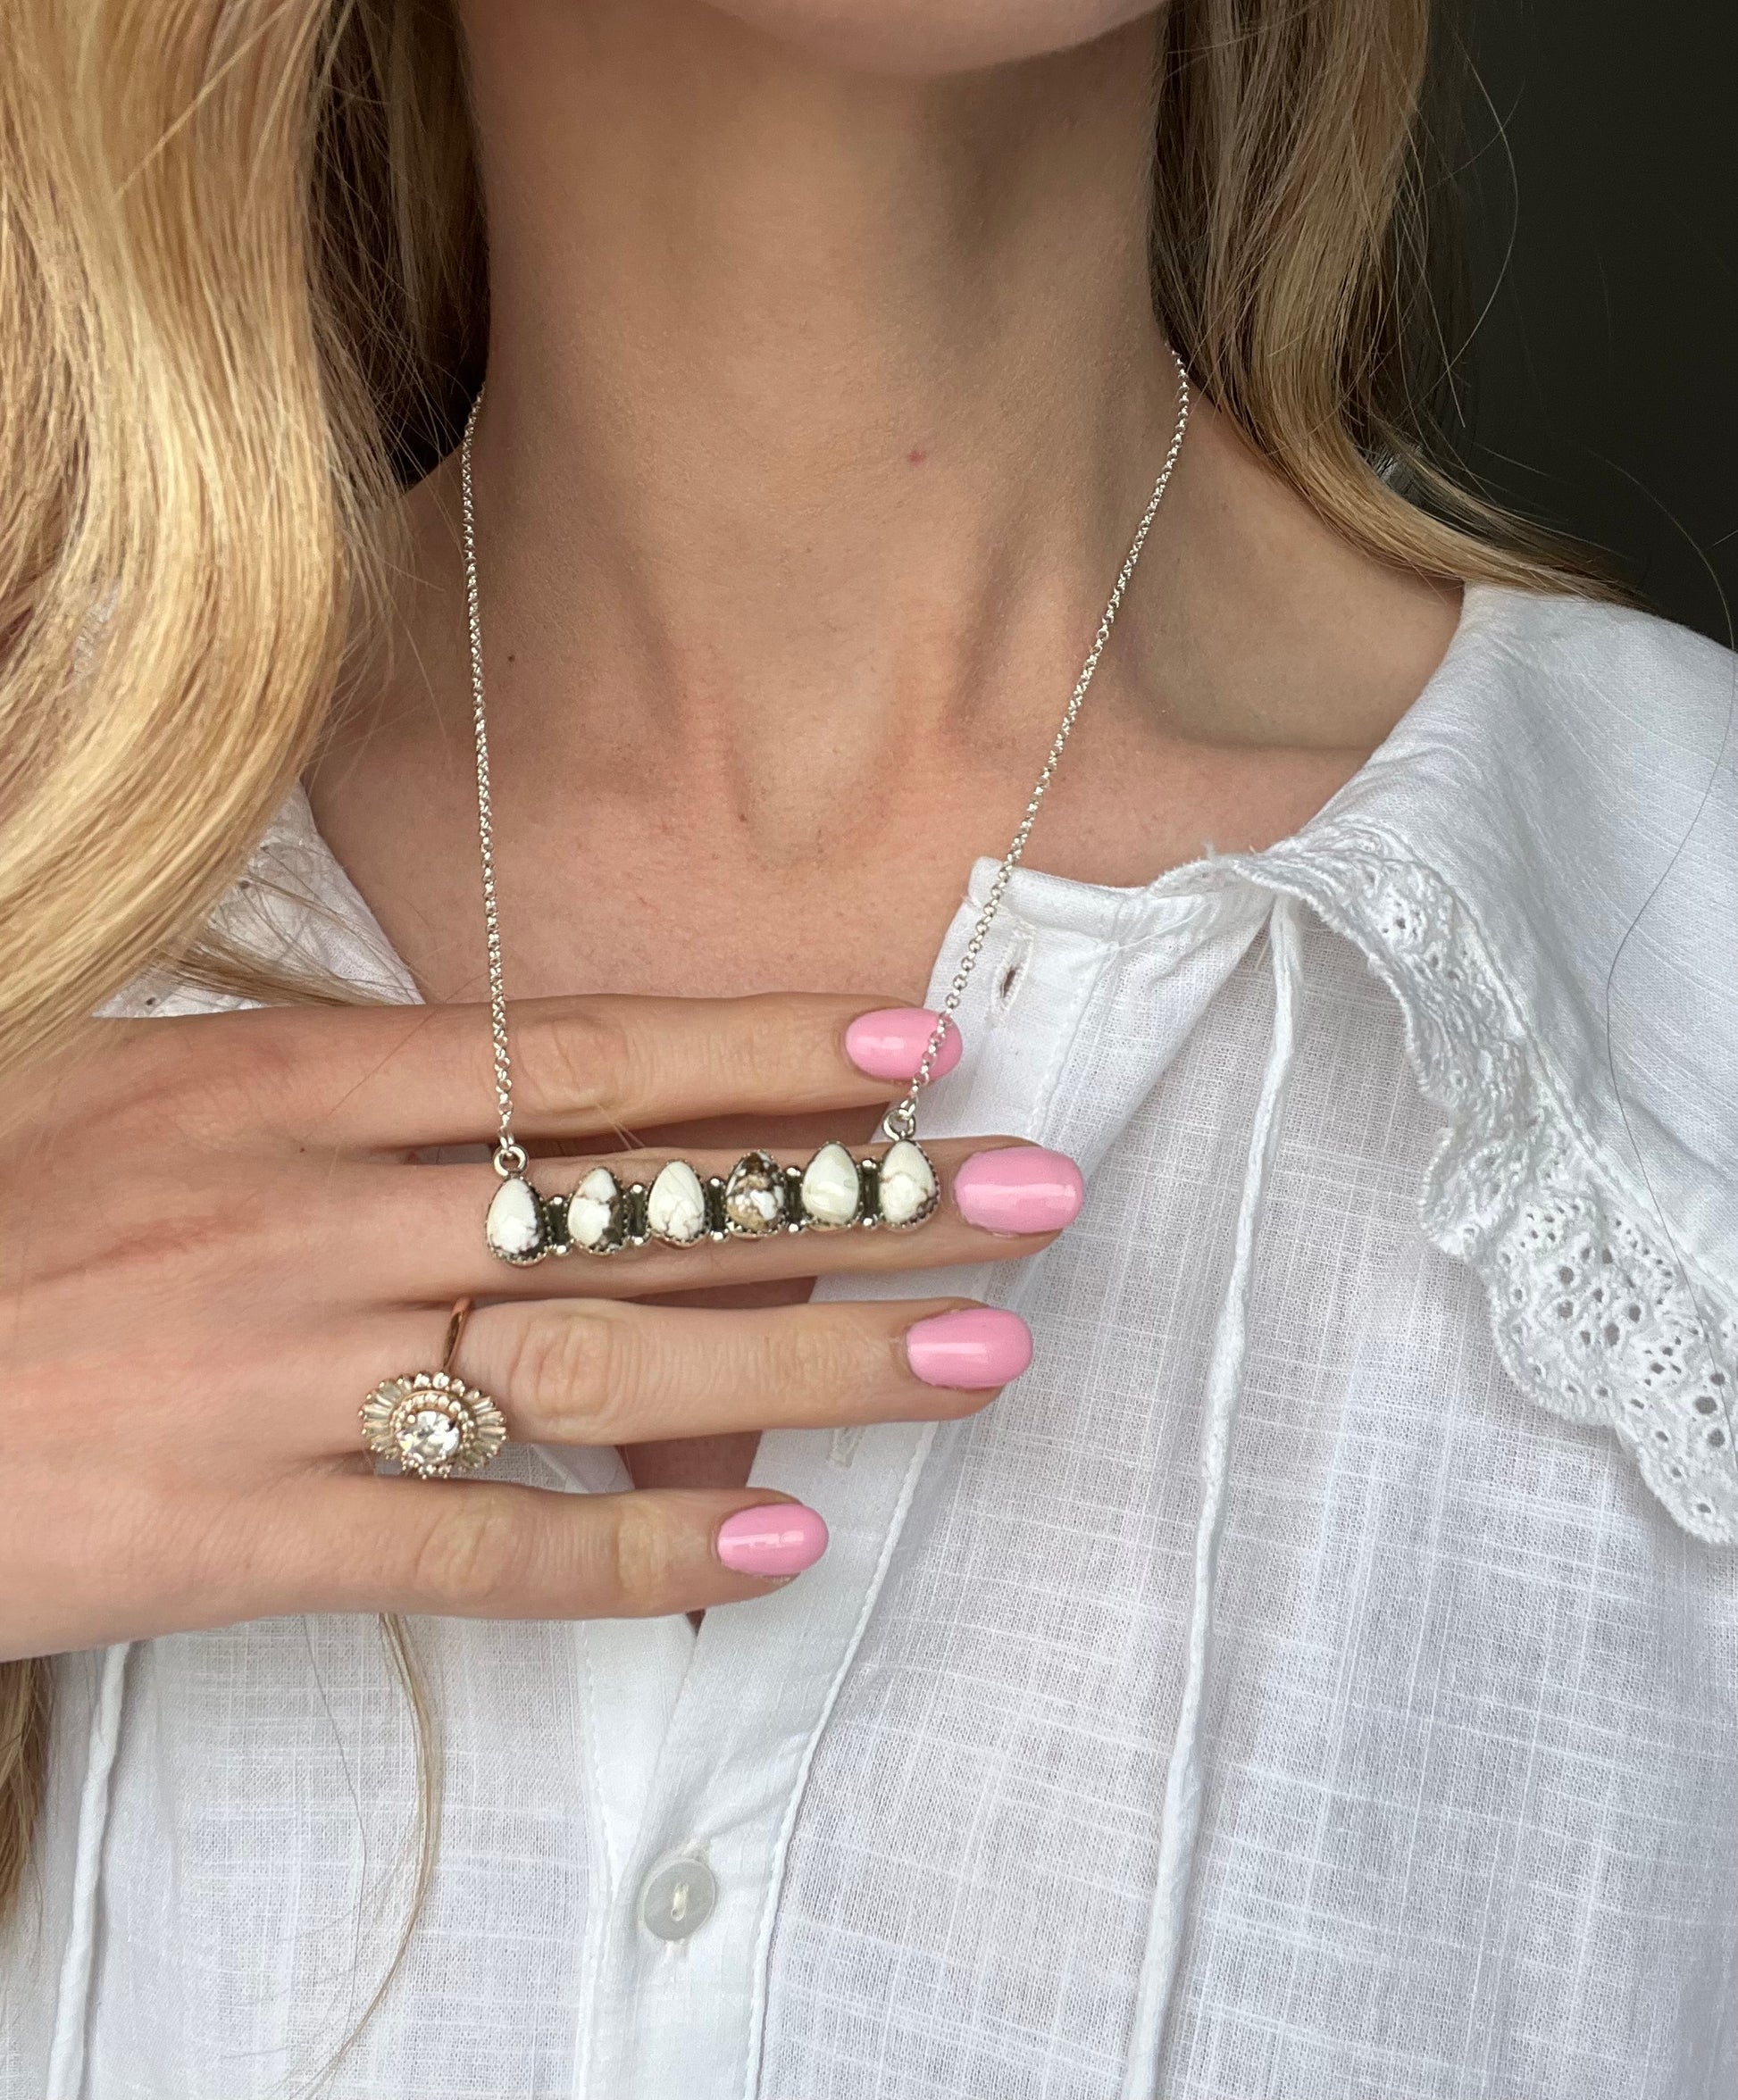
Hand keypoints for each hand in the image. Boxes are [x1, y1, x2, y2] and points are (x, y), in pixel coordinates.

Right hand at [0, 995, 1082, 1658]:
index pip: (585, 1061)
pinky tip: (774, 1560)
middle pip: (642, 1208)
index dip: (770, 1054)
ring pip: (603, 1367)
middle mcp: (321, 1214)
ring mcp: (292, 1375)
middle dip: (861, 1204)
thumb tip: (510, 1073)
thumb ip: (326, 1072)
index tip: (924, 1050)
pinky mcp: (246, 1532)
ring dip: (808, 1366)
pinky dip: (633, 1556)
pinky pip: (478, 1546)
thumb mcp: (138, 1075)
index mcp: (294, 1085)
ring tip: (975, 1362)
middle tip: (1034, 1203)